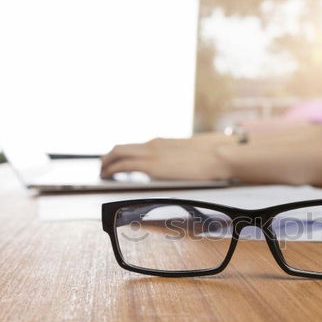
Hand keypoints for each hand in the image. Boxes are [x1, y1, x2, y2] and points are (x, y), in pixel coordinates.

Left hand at [100, 133, 234, 180]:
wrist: (220, 156)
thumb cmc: (212, 157)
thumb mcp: (190, 156)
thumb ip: (178, 161)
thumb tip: (178, 170)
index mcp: (160, 143)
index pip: (134, 148)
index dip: (120, 155)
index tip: (114, 163)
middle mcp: (152, 145)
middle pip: (120, 147)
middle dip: (107, 158)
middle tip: (102, 168)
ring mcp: (152, 154)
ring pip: (117, 154)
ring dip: (106, 164)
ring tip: (102, 175)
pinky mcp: (153, 167)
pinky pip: (124, 166)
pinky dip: (112, 170)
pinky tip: (108, 178)